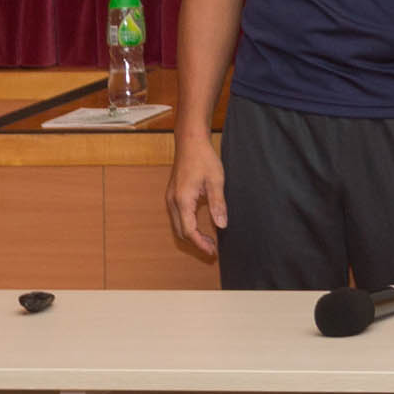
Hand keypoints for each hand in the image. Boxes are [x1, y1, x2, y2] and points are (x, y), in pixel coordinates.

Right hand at [167, 134, 226, 256]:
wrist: (190, 142)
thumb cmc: (204, 158)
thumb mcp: (216, 181)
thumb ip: (218, 204)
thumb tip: (222, 225)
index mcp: (182, 200)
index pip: (189, 231)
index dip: (201, 244)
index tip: (213, 252)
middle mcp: (172, 201)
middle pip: (181, 232)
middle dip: (196, 243)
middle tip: (213, 249)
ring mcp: (170, 198)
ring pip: (177, 225)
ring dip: (191, 235)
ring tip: (209, 240)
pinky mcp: (173, 195)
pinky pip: (177, 217)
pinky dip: (188, 225)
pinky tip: (201, 226)